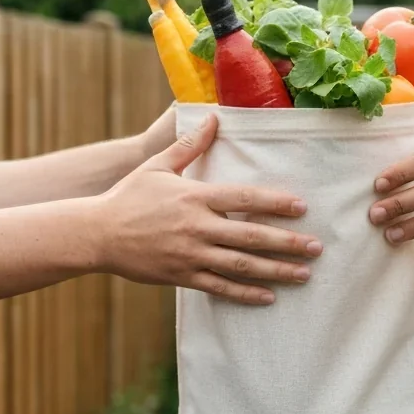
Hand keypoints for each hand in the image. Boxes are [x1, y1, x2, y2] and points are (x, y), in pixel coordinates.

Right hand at [95, 113, 322, 303]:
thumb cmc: (128, 197)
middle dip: (287, 243)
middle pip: (250, 236)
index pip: (243, 199)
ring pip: (241, 266)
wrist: (96, 234)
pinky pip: (219, 288)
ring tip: (303, 275)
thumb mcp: (157, 165)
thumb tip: (213, 116)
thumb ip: (189, 144)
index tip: (302, 207)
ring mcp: (190, 255)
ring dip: (275, 271)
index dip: (274, 203)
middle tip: (316, 247)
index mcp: (195, 197)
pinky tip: (269, 296)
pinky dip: (245, 293)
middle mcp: (197, 227)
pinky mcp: (182, 276)